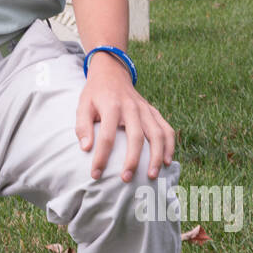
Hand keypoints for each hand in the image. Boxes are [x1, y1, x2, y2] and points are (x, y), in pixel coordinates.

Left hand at [75, 55, 174, 182]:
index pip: (106, 136)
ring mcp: (146, 109)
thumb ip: (82, 126)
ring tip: (152, 176)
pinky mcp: (154, 112)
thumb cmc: (95, 94)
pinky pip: (167, 129)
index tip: (95, 174)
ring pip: (157, 134)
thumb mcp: (82, 105)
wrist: (112, 73)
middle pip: (136, 136)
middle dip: (132, 160)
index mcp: (111, 106)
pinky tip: (167, 162)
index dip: (101, 157)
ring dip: (157, 156)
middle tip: (126, 179)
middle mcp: (132, 108)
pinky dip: (170, 146)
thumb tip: (85, 148)